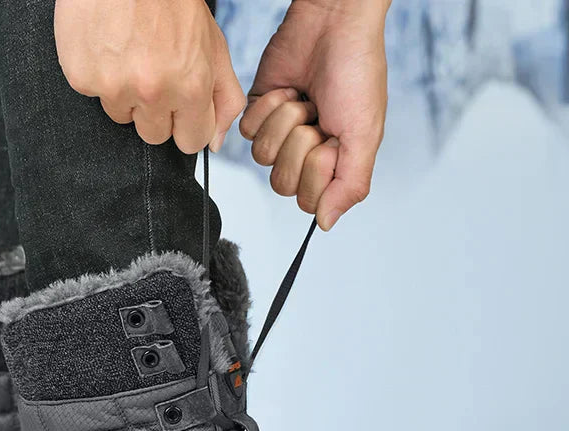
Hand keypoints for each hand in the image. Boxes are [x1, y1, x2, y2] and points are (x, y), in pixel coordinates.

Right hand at [55, 0, 245, 153]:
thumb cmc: (171, 0)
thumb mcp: (213, 44)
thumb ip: (224, 97)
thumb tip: (215, 143)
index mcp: (190, 87)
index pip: (190, 142)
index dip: (185, 124)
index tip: (180, 108)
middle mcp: (153, 93)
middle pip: (154, 135)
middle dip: (156, 112)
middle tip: (152, 72)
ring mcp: (115, 88)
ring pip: (122, 116)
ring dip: (126, 94)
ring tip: (128, 54)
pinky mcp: (83, 80)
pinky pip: (94, 95)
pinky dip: (99, 75)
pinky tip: (106, 46)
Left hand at [240, 0, 390, 228]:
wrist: (333, 25)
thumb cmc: (356, 74)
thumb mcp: (365, 135)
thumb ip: (350, 185)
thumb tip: (326, 223)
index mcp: (332, 166)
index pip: (309, 201)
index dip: (317, 172)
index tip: (333, 142)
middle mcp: (302, 157)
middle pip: (282, 184)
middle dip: (300, 146)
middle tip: (317, 118)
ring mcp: (278, 136)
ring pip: (263, 158)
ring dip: (285, 123)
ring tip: (303, 101)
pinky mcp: (257, 114)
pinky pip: (248, 132)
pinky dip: (268, 108)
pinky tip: (287, 90)